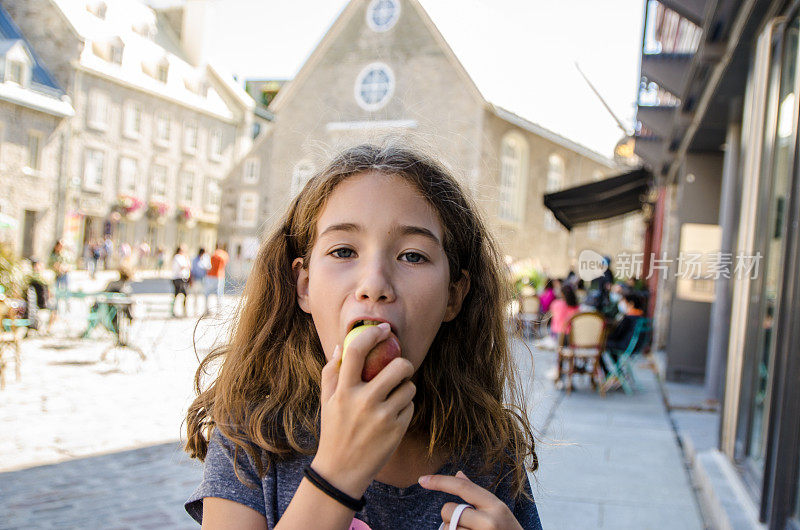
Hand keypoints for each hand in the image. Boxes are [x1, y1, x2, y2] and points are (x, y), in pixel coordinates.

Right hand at [313, 323, 415, 498]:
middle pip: (398, 366)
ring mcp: (383, 417)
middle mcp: (364, 402)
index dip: (372, 334)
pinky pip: (411, 406)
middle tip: (400, 368)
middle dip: (403, 363)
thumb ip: (331, 372)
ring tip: (394, 396)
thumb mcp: (327, 401)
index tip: (383, 330)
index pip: (356, 350)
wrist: (342, 471)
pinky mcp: (397, 430)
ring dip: (405, 387)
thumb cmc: (334, 431)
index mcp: (343, 391)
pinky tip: (393, 415)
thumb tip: (343, 344)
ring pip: (409, 387)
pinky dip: (405, 407)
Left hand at [419, 471, 522, 529]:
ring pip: (447, 529)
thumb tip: (458, 475)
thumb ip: (477, 496)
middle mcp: (489, 522)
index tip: (422, 480)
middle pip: (448, 510)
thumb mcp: (498, 511)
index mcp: (496, 506)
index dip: (440, 481)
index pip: (462, 488)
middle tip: (466, 524)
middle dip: (450, 516)